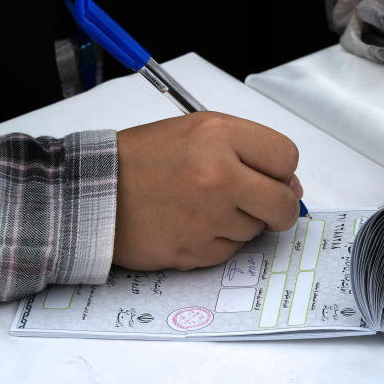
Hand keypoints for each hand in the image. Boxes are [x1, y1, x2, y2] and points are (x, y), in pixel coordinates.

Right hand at [113, 112, 302, 270]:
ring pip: (255, 230)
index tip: (270, 176)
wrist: (91, 192)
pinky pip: (228, 251)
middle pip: (283, 203)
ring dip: (240, 223)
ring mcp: (207, 217)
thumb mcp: (196, 132)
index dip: (282, 170)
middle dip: (278, 207)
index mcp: (218, 136)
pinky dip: (217, 242)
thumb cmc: (142, 159)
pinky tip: (190, 225)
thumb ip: (246, 150)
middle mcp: (218, 176)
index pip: (286, 157)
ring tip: (203, 207)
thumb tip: (291, 185)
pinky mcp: (195, 250)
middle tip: (260, 204)